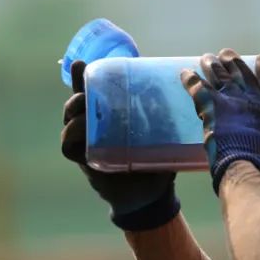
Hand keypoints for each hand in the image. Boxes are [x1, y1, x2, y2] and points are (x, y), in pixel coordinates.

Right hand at [61, 60, 179, 230]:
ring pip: (70, 121)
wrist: (151, 196)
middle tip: (87, 91)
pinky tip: (79, 130)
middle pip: (77, 102)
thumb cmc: (158, 162)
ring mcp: (88, 143)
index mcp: (112, 116)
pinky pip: (68, 146)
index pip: (93, 91)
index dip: (83, 77)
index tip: (81, 64)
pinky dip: (70, 136)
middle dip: (78, 92)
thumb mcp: (162, 136)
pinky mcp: (85, 160)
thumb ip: (166, 119)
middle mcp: (96, 126)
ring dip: (73, 112)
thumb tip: (191, 91)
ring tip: (84, 107)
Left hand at [179, 49, 259, 194]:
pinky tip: (184, 73)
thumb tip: (257, 132)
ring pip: (220, 74)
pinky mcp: (212, 102)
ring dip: (212, 65)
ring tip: (206, 58)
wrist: (245, 161)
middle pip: (241, 72)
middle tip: (225, 54)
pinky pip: (198, 86)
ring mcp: (231, 97)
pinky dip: (190, 79)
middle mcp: (252, 97)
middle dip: (233, 62)